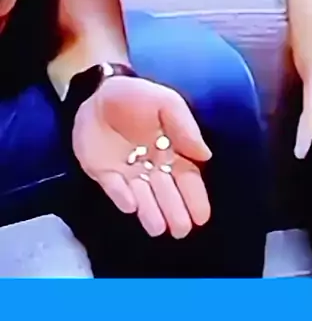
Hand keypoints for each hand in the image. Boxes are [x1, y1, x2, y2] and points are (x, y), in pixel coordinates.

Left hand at [72, 76, 211, 237]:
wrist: (98, 90)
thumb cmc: (136, 96)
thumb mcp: (166, 102)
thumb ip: (185, 127)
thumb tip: (205, 155)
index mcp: (172, 151)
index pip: (187, 179)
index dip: (194, 198)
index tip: (201, 218)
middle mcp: (151, 167)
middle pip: (166, 192)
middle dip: (175, 212)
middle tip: (182, 230)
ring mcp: (126, 172)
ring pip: (142, 196)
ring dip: (151, 212)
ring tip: (159, 228)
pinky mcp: (103, 172)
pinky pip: (113, 187)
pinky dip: (122, 196)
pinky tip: (132, 206)